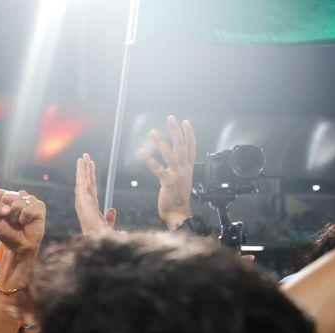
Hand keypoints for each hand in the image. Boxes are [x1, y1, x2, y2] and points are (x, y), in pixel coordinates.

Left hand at [0, 189, 45, 259]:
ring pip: (19, 201)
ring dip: (16, 215)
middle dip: (7, 212)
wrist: (19, 245)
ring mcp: (29, 199)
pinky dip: (25, 218)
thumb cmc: (6, 232)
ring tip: (19, 221)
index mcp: (4, 197)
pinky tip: (26, 222)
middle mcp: (17, 196)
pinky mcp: (39, 205)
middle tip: (12, 220)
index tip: (0, 216)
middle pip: (7, 196)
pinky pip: (29, 209)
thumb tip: (7, 208)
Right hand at [73, 153, 116, 236]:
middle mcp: (85, 203)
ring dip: (82, 168)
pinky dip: (80, 173)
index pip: (91, 189)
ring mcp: (82, 201)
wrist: (98, 240)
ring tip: (83, 156)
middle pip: (86, 183)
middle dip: (85, 170)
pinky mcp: (82, 200)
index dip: (91, 177)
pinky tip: (81, 163)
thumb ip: (110, 218)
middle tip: (86, 156)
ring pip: (82, 181)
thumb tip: (112, 209)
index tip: (91, 167)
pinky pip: (81, 183)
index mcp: (91, 207)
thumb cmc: (102, 237)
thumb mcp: (108, 225)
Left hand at [139, 114, 195, 229]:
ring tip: (152, 131)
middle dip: (176, 131)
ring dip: (161, 142)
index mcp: (189, 168)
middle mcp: (185, 169)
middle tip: (170, 117)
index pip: (191, 147)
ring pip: (170, 154)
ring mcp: (178, 175)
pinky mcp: (168, 182)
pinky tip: (143, 151)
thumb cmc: (178, 198)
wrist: (178, 214)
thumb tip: (174, 161)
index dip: (189, 134)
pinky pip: (158, 169)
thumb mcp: (182, 180)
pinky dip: (150, 160)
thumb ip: (178, 169)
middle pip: (181, 146)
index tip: (186, 122)